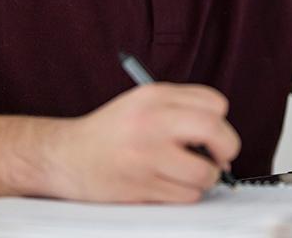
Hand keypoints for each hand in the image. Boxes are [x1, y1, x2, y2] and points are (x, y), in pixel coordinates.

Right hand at [41, 83, 240, 202]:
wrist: (65, 156)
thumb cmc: (110, 132)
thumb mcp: (142, 103)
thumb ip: (181, 109)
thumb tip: (222, 137)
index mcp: (154, 96)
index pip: (214, 103)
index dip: (220, 121)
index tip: (213, 133)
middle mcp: (151, 121)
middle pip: (215, 130)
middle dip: (226, 149)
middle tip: (218, 157)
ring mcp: (146, 155)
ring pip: (205, 172)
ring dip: (204, 178)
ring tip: (186, 174)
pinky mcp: (142, 185)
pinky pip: (187, 195)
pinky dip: (185, 194)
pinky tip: (167, 184)